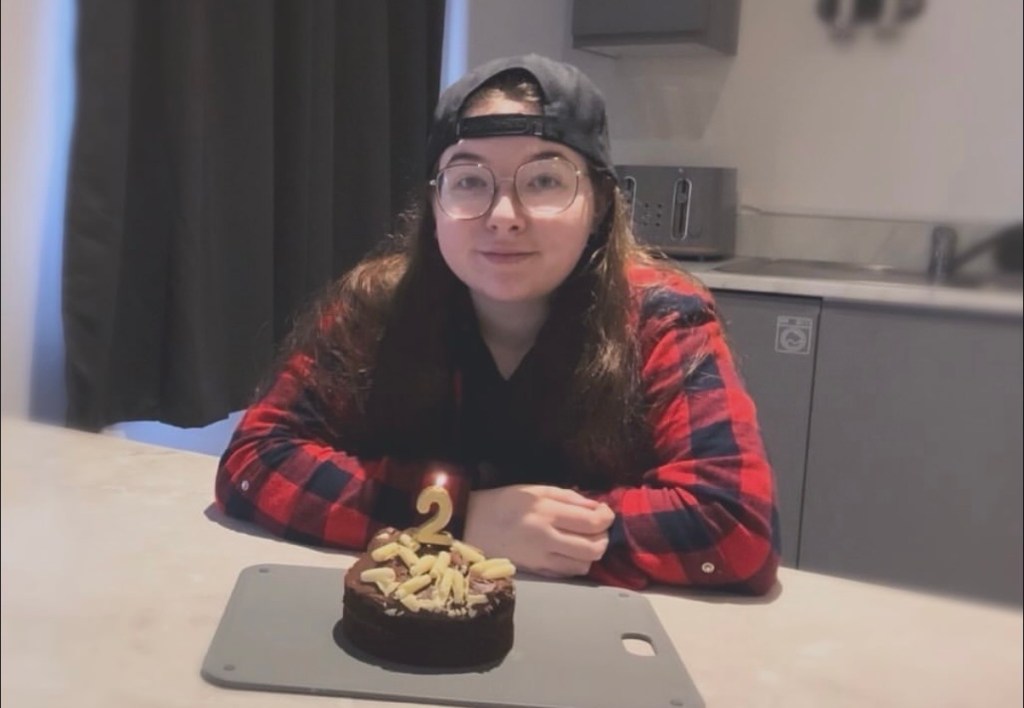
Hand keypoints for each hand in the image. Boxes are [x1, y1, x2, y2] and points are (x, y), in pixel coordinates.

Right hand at [463, 485, 613, 577]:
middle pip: (594, 548)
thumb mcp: (536, 490)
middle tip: (597, 528)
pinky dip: (577, 563)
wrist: (472, 525)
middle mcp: (546, 538)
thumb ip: (569, 497)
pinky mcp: (536, 572)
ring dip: (592, 552)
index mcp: (546, 512)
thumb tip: (597, 507)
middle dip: (603, 537)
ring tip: (584, 540)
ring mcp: (541, 559)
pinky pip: (568, 573)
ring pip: (584, 564)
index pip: (592, 522)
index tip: (605, 512)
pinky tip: (571, 551)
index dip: (607, 517)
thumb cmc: (505, 502)